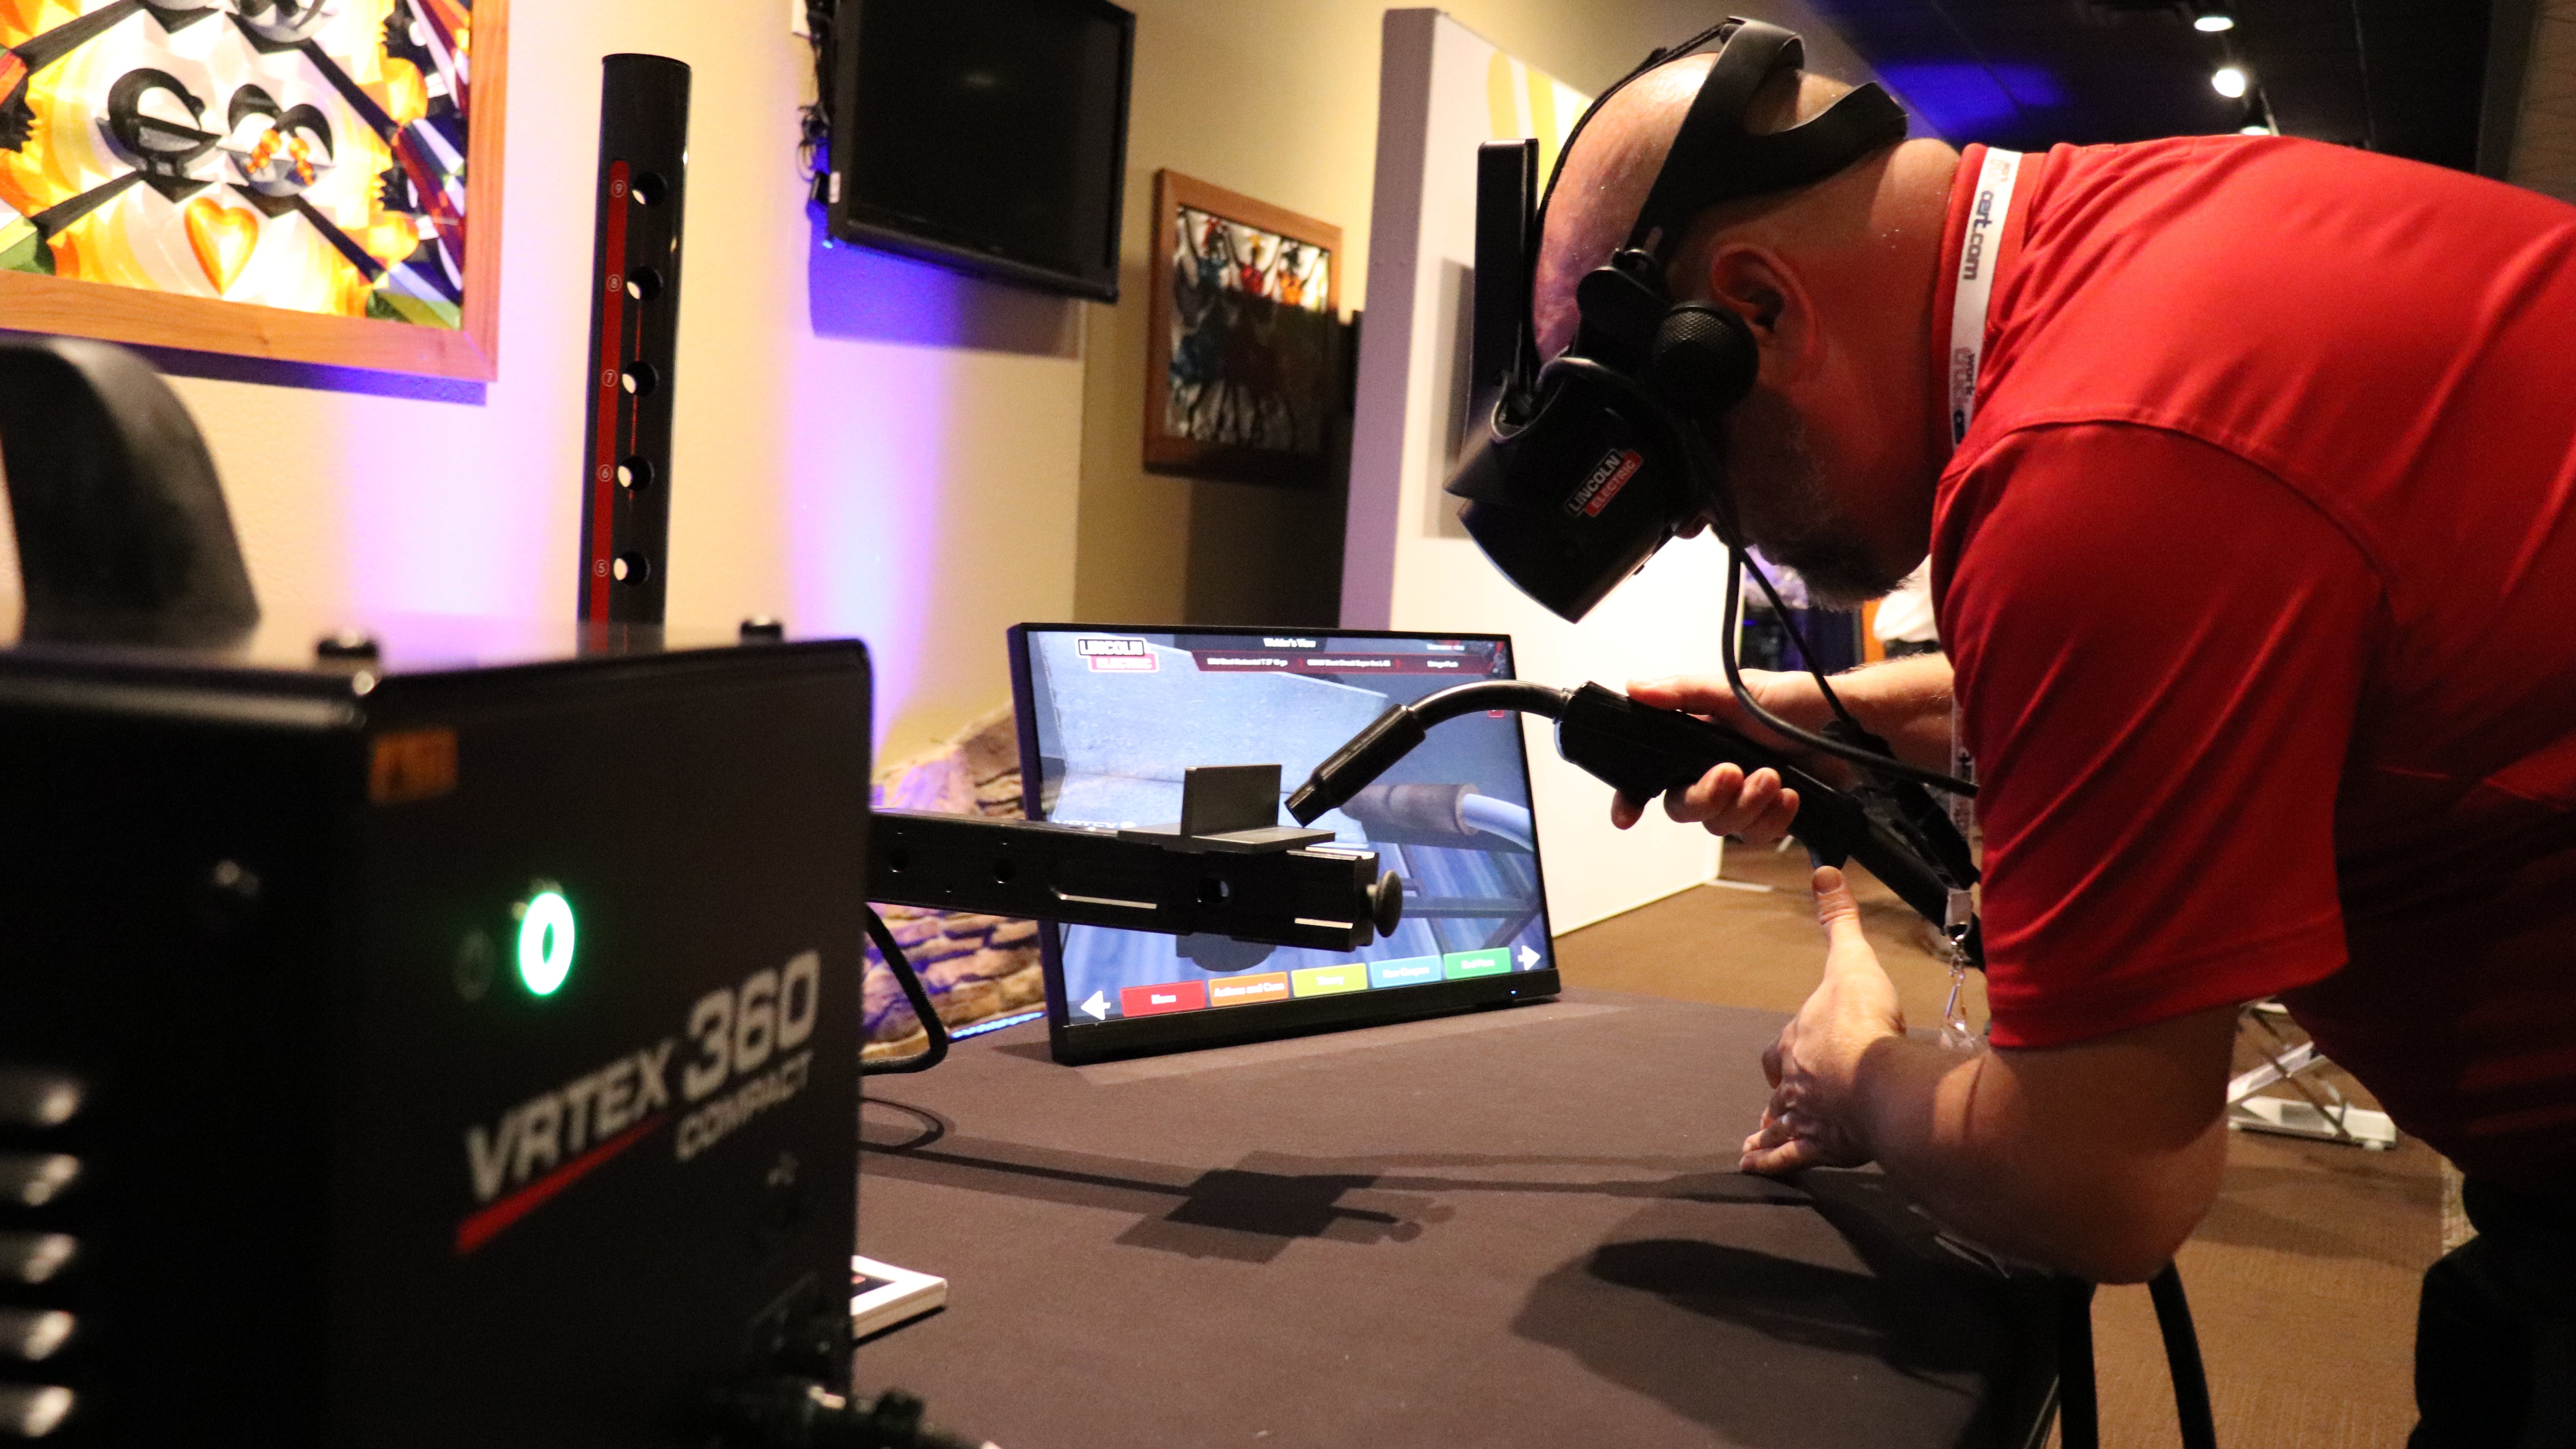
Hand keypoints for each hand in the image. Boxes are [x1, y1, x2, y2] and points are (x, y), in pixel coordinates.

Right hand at [1608, 673, 1830, 843]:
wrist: (1845, 725)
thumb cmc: (1793, 701)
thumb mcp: (1736, 690)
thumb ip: (1684, 692)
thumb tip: (1635, 688)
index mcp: (1693, 741)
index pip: (1651, 775)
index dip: (1632, 797)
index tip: (1627, 816)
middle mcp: (1710, 771)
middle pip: (1684, 807)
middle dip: (1708, 796)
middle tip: (1732, 773)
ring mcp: (1740, 797)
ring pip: (1722, 825)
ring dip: (1748, 805)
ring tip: (1775, 779)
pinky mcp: (1768, 814)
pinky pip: (1757, 833)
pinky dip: (1774, 818)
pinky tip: (1791, 796)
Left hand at [1741, 867, 1906, 1175]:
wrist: (1878, 1079)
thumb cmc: (1865, 1023)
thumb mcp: (1852, 960)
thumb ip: (1839, 919)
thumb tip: (1822, 872)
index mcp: (1799, 1040)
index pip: (1782, 1046)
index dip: (1787, 1049)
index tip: (1789, 1054)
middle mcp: (1796, 1080)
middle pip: (1782, 1086)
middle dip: (1782, 1093)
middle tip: (1779, 1101)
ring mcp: (1808, 1115)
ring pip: (1781, 1124)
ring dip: (1769, 1131)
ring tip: (1754, 1140)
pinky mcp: (1823, 1146)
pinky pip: (1791, 1157)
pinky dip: (1773, 1163)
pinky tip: (1755, 1169)